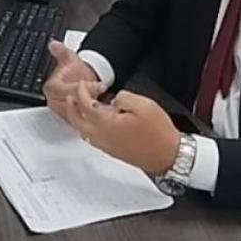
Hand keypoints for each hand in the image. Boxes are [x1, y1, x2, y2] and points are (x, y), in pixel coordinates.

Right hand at [42, 41, 104, 123]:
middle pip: (76, 104)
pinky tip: (106, 109)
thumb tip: (53, 44)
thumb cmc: (74, 70)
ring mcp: (66, 112)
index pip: (68, 90)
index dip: (85, 87)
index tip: (99, 85)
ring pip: (82, 114)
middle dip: (92, 98)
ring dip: (95, 108)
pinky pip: (86, 121)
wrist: (81, 79)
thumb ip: (61, 51)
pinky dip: (96, 116)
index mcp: (52, 88)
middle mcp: (56, 102)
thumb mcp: (69, 58)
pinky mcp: (75, 120)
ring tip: (108, 101)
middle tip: (106, 93)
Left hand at [63, 84, 181, 174]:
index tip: (84, 84)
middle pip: (76, 120)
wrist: (168, 156)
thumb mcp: (143, 104)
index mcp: (106, 123)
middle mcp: (101, 137)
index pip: (84, 104)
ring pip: (82, 130)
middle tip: (73, 94)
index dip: (82, 91)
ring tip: (83, 105)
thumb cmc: (158, 133)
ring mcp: (105, 145)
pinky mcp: (111, 151)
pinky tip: (97, 119)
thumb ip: (123, 96)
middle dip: (72, 105)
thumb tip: (114, 98)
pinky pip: (91, 137)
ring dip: (79, 116)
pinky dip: (88, 125)